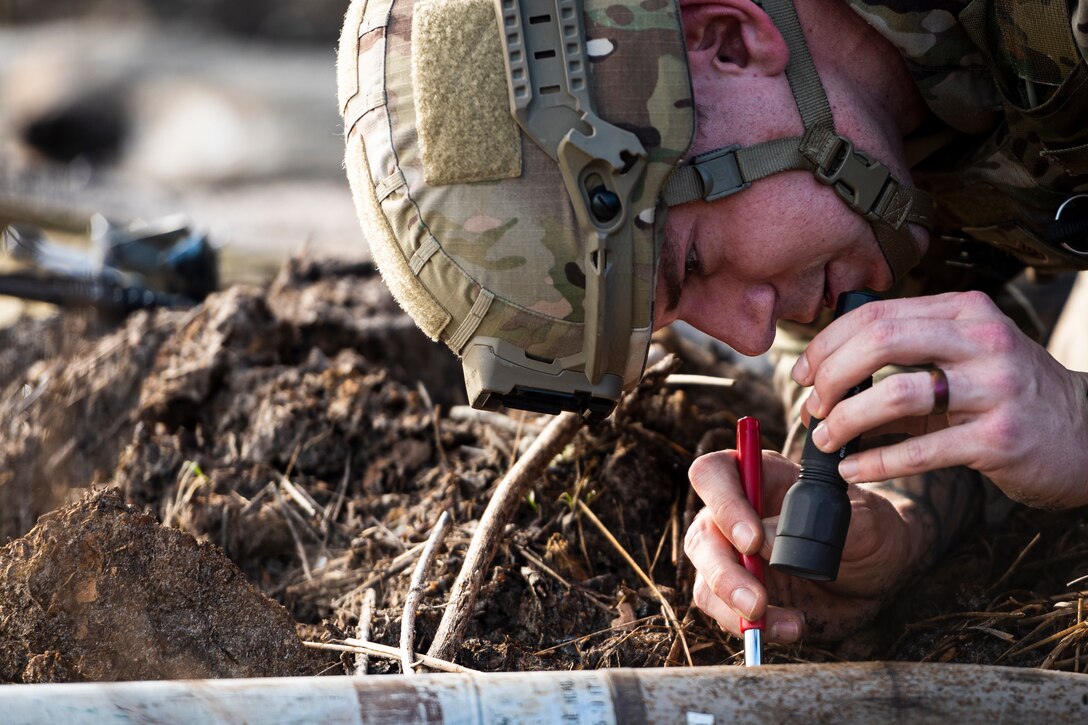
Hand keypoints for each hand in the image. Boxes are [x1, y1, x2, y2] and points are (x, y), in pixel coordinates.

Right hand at [685, 450, 924, 642]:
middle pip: (702, 534)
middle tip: (757, 601)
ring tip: (779, 621)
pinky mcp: (736, 592)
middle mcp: (734, 512)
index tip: (752, 541)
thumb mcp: (865, 521)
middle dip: (723, 571)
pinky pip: (723, 611)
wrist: (877, 575)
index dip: (723, 503)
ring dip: (731, 605)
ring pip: (704, 577)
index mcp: (760, 476)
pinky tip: (791, 627)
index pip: (714, 474)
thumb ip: (821, 523)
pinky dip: (749, 627)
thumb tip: (766, 536)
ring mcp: (731, 554)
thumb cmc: (870, 532)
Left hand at [793, 291, 1087, 508]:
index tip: (803, 373)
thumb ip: (905, 353)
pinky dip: (876, 460)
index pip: (876, 314)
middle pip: (880, 342)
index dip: (827, 344)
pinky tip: (852, 468)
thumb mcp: (963, 355)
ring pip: (896, 394)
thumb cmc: (1006, 393)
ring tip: (825, 439)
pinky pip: (922, 449)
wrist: (1084, 432)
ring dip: (847, 419)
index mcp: (964, 312)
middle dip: (831, 376)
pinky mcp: (999, 438)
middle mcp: (982, 341)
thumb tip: (825, 375)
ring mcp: (994, 389)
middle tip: (812, 405)